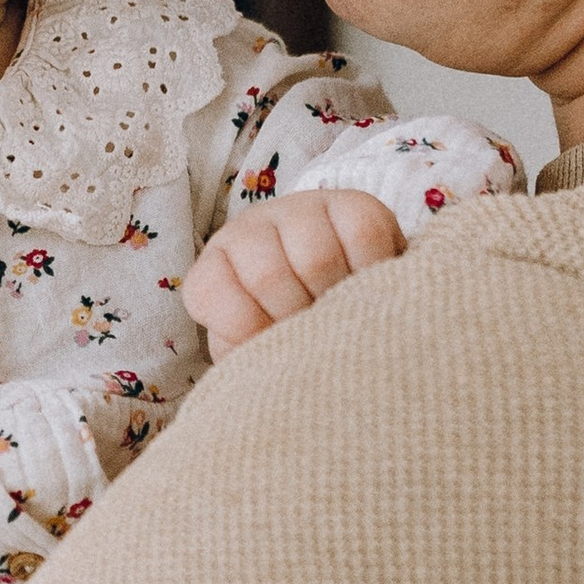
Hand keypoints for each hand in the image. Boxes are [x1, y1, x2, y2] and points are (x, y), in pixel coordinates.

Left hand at [182, 189, 406, 353]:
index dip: (250, 331)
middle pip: (267, 275)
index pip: (211, 293)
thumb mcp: (256, 350)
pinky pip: (363, 234)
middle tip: (320, 340)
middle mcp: (249, 231)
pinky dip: (372, 270)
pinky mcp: (352, 203)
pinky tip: (370, 288)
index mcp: (214, 270)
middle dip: (299, 319)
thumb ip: (245, 362)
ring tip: (346, 319)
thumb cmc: (289, 331)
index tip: (279, 351)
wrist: (344, 289)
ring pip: (316, 257)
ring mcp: (299, 211)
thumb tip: (256, 379)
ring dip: (338, 300)